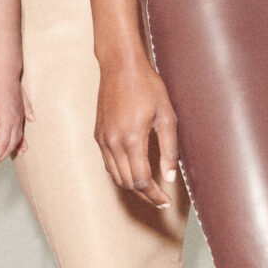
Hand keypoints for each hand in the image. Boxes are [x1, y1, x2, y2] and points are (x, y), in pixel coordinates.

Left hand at [0, 66, 26, 166]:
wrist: (6, 72)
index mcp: (7, 121)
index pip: (2, 145)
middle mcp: (16, 121)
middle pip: (11, 145)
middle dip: (2, 156)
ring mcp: (21, 116)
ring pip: (18, 138)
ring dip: (12, 150)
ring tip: (6, 157)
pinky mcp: (22, 111)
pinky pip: (23, 130)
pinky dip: (22, 140)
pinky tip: (24, 145)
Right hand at [94, 53, 178, 208]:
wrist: (120, 66)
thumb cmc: (147, 86)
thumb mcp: (167, 116)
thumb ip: (169, 149)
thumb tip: (169, 177)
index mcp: (132, 139)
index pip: (142, 180)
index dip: (154, 195)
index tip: (166, 201)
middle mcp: (113, 143)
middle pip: (128, 183)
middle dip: (145, 194)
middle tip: (161, 199)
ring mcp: (103, 139)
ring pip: (116, 176)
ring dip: (132, 186)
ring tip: (149, 189)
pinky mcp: (98, 134)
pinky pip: (108, 163)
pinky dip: (120, 173)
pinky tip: (134, 171)